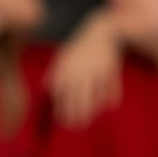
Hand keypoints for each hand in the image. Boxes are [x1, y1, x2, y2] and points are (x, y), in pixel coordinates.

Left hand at [47, 9, 123, 126]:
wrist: (101, 30)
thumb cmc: (80, 46)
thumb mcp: (64, 56)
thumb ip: (55, 71)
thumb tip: (46, 87)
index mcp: (70, 67)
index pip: (64, 91)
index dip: (62, 106)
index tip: (61, 119)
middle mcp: (83, 69)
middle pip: (80, 95)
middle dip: (77, 112)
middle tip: (76, 126)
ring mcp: (98, 69)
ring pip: (96, 93)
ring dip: (93, 108)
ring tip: (90, 120)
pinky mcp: (111, 67)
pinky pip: (112, 85)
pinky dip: (112, 96)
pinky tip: (109, 108)